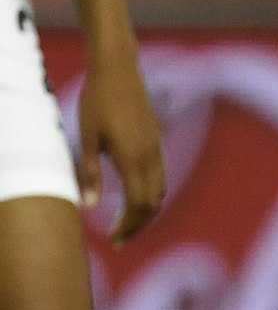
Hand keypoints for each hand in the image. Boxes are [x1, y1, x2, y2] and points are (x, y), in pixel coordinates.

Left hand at [77, 49, 163, 244]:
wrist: (118, 69)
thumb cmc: (97, 100)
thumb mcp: (87, 137)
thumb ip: (91, 173)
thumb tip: (89, 206)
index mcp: (133, 159)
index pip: (138, 205)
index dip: (128, 226)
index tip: (114, 240)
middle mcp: (150, 158)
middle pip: (152, 204)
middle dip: (137, 224)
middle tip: (118, 237)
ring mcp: (157, 150)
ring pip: (159, 192)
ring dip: (144, 211)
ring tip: (123, 220)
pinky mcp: (157, 142)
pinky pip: (160, 177)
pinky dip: (149, 194)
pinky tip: (131, 193)